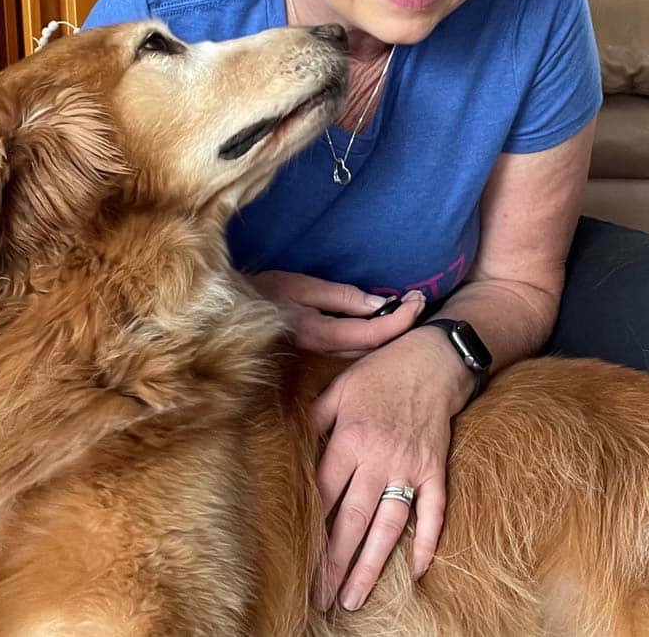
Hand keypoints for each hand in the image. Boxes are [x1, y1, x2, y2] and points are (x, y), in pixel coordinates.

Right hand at [253, 270, 424, 354]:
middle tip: (420, 300)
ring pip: (365, 354)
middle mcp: (322, 355)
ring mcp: (318, 361)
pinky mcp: (316, 360)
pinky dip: (372, 338)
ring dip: (389, 332)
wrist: (228, 316)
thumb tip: (381, 303)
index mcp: (320, 334)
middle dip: (401, 325)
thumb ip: (341, 297)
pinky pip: (352, 353)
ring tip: (408, 308)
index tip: (417, 300)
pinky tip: (382, 323)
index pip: (373, 333)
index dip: (401, 319)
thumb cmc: (263, 294)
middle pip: (374, 348)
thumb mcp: (302, 286)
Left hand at [311, 328, 468, 611]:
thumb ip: (315, 419)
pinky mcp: (435, 468)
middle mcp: (378, 457)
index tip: (298, 561)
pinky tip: (416, 572)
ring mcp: (410, 466)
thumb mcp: (340, 386)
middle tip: (321, 599)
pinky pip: (433, 510)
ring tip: (354, 598)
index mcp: (349, 438)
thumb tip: (292, 446)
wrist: (433, 358)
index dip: (311, 529)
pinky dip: (427, 541)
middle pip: (352, 520)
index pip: (324, 494)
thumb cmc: (381, 370)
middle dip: (334, 563)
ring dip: (371, 565)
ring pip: (389, 525)